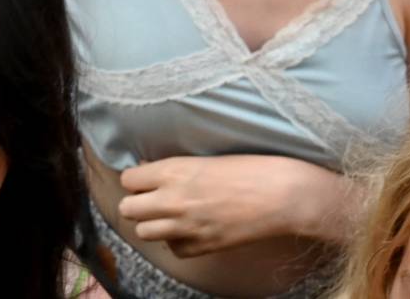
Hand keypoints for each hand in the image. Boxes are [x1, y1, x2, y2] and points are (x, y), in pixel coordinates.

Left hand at [117, 154, 321, 256]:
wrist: (282, 195)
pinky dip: (177, 241)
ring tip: (169, 216)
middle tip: (151, 199)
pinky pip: (173, 249)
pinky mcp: (202, 247)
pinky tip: (190, 230)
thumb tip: (151, 173)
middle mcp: (172, 200)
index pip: (128, 180)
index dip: (136, 180)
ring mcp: (186, 227)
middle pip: (127, 210)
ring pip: (143, 232)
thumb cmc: (250, 168)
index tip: (145, 180)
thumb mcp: (205, 159)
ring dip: (153, 224)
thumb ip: (175, 169)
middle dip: (136, 204)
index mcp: (173, 171)